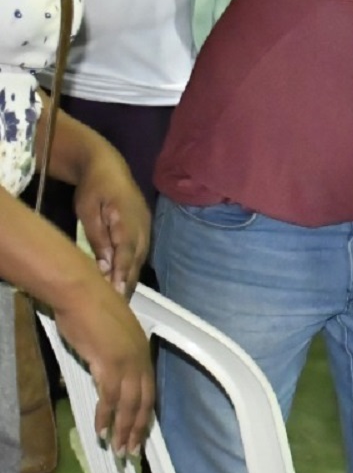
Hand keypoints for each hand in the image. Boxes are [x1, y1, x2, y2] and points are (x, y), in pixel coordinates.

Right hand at [52, 284, 152, 455]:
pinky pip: (109, 398)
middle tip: (133, 451)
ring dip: (124, 429)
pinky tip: (101, 431)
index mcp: (143, 352)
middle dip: (138, 428)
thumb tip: (107, 368)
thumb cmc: (93, 309)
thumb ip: (114, 352)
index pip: (148, 390)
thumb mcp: (112, 334)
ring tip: (119, 449)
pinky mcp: (109, 364)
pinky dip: (105, 416)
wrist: (83, 294)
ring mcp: (127, 363)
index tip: (140, 432)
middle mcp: (140, 359)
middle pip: (143, 402)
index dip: (144, 414)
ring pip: (129, 404)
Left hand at [73, 148, 148, 295]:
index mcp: (127, 220)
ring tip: (122, 298)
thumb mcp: (88, 211)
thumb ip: (98, 238)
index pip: (126, 253)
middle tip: (120, 306)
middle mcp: (142, 226)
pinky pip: (139, 252)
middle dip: (129, 282)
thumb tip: (104, 265)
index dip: (122, 274)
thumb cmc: (93, 188)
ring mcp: (145, 227)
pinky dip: (132, 267)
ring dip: (131, 277)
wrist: (108, 167)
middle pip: (136, 260)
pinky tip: (125, 279)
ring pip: (140, 258)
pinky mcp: (143, 229)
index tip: (118, 293)